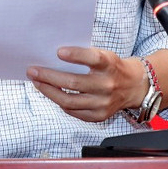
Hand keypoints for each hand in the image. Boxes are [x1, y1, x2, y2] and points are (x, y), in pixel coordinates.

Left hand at [27, 47, 145, 122]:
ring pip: (70, 101)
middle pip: (74, 83)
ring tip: (37, 84)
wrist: (134, 86)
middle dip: (49, 77)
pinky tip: (52, 94)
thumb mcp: (104, 55)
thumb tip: (53, 57)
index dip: (76, 55)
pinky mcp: (100, 116)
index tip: (58, 52)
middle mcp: (108, 85)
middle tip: (33, 71)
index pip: (93, 59)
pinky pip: (74, 111)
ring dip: (49, 92)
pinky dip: (60, 103)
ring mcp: (104, 103)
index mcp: (110, 65)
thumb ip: (84, 56)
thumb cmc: (113, 67)